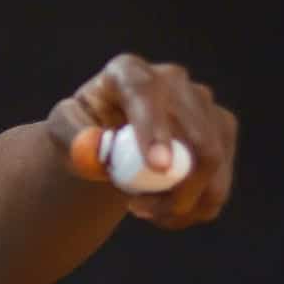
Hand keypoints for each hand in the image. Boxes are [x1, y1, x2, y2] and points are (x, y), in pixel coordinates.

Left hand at [46, 53, 238, 228]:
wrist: (107, 141)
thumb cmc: (81, 132)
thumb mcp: (62, 132)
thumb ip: (71, 137)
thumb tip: (94, 147)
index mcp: (127, 72)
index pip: (145, 93)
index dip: (154, 129)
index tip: (159, 167)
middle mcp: (172, 79)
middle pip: (195, 134)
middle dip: (174, 185)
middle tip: (139, 210)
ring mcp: (203, 102)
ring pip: (213, 161)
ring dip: (182, 202)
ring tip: (144, 212)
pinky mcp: (221, 128)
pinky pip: (220, 178)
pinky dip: (195, 207)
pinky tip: (165, 212)